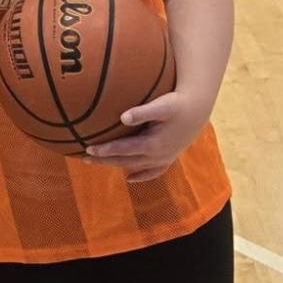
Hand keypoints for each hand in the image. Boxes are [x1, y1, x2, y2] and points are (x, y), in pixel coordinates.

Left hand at [84, 88, 212, 182]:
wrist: (199, 110)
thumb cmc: (178, 104)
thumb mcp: (162, 105)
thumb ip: (142, 112)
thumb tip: (123, 117)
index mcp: (153, 144)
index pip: (123, 150)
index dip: (105, 150)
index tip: (87, 150)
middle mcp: (157, 156)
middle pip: (125, 161)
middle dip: (104, 160)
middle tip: (83, 158)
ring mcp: (163, 159)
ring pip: (134, 166)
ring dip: (116, 165)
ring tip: (97, 163)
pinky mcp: (169, 158)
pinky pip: (153, 172)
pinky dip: (141, 176)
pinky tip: (130, 179)